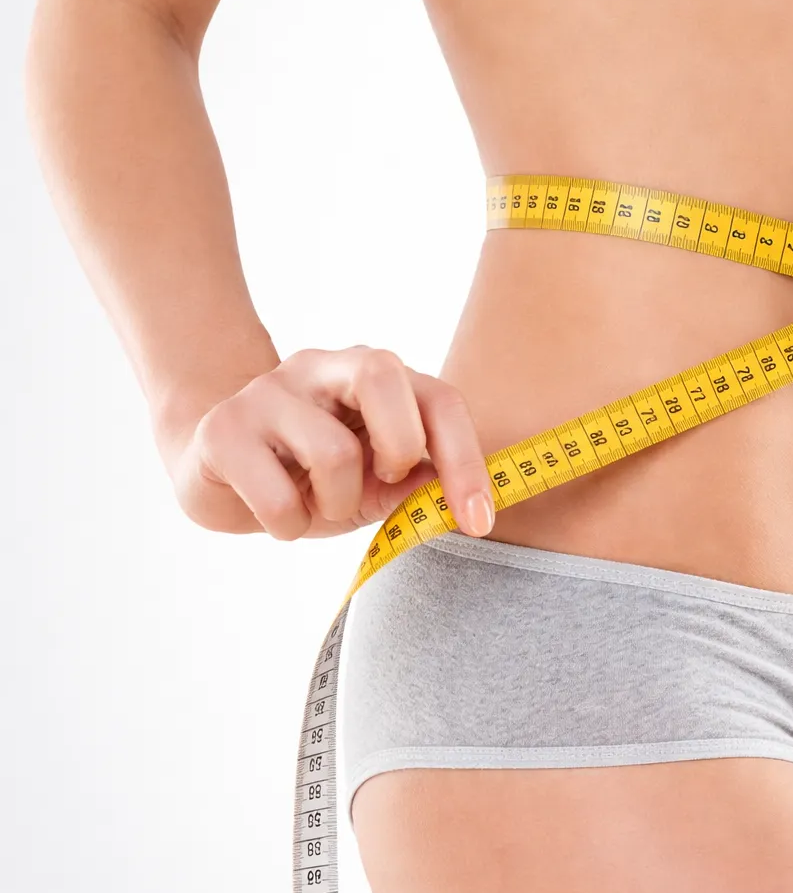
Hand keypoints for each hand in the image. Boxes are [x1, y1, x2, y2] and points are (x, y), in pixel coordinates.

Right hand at [168, 346, 494, 540]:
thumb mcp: (375, 483)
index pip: (437, 399)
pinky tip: (279, 515)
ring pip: (334, 452)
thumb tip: (457, 496)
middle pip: (382, 374)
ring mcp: (268, 392)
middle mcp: (322, 367)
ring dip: (336, 504)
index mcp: (374, 375)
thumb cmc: (310, 476)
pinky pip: (278, 498)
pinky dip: (290, 526)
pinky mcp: (224, 429)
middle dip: (400, 447)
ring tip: (317, 504)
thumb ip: (417, 482)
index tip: (478, 519)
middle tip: (382, 482)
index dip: (466, 459)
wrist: (213, 468)